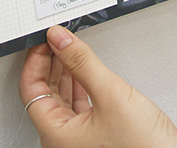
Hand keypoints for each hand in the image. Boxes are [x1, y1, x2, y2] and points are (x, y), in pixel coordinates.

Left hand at [19, 25, 176, 147]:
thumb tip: (58, 39)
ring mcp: (80, 140)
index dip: (35, 61)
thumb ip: (82, 62)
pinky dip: (78, 83)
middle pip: (44, 94)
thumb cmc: (145, 147)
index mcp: (57, 136)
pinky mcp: (96, 136)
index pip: (31, 91)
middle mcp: (64, 141)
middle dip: (49, 62)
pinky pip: (77, 105)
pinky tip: (84, 70)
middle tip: (56, 39)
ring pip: (61, 98)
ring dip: (64, 71)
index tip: (44, 40)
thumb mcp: (110, 94)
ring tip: (69, 48)